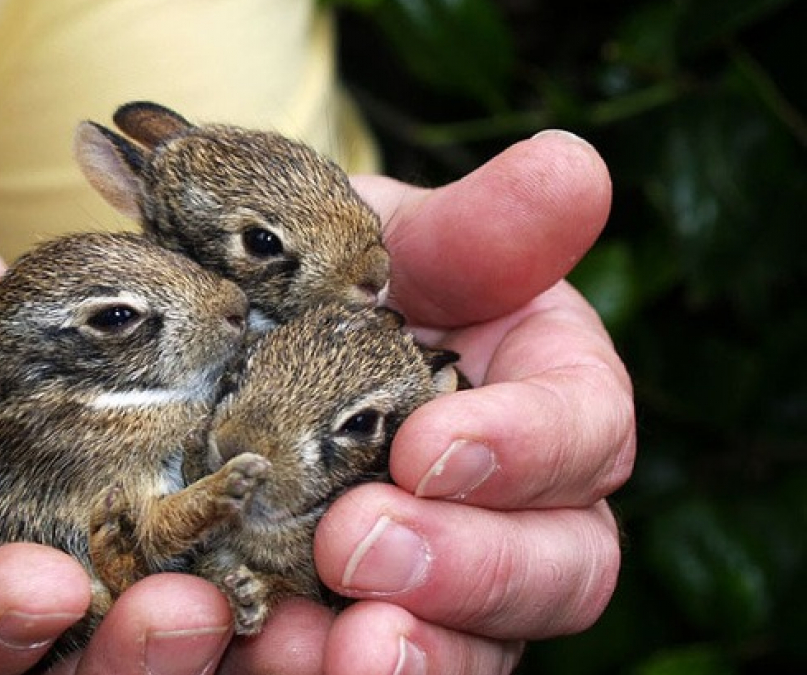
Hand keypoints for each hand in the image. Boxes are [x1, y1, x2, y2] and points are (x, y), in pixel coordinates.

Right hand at [0, 218, 295, 674]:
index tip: (39, 588)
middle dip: (118, 664)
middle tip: (181, 615)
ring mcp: (79, 584)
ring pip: (133, 654)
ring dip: (200, 646)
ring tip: (262, 603)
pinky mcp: (153, 546)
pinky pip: (202, 584)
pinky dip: (254, 586)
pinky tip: (308, 564)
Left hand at [307, 129, 634, 672]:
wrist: (258, 343)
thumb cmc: (345, 282)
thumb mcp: (396, 244)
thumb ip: (479, 227)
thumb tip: (568, 163)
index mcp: (547, 400)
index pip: (585, 433)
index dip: (527, 447)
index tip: (432, 446)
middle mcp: (521, 508)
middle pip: (557, 566)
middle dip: (469, 568)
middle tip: (360, 547)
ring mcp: (450, 581)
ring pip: (474, 646)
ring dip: (410, 653)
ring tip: (316, 645)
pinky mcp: (370, 624)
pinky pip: (367, 663)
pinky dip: (316, 667)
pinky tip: (258, 650)